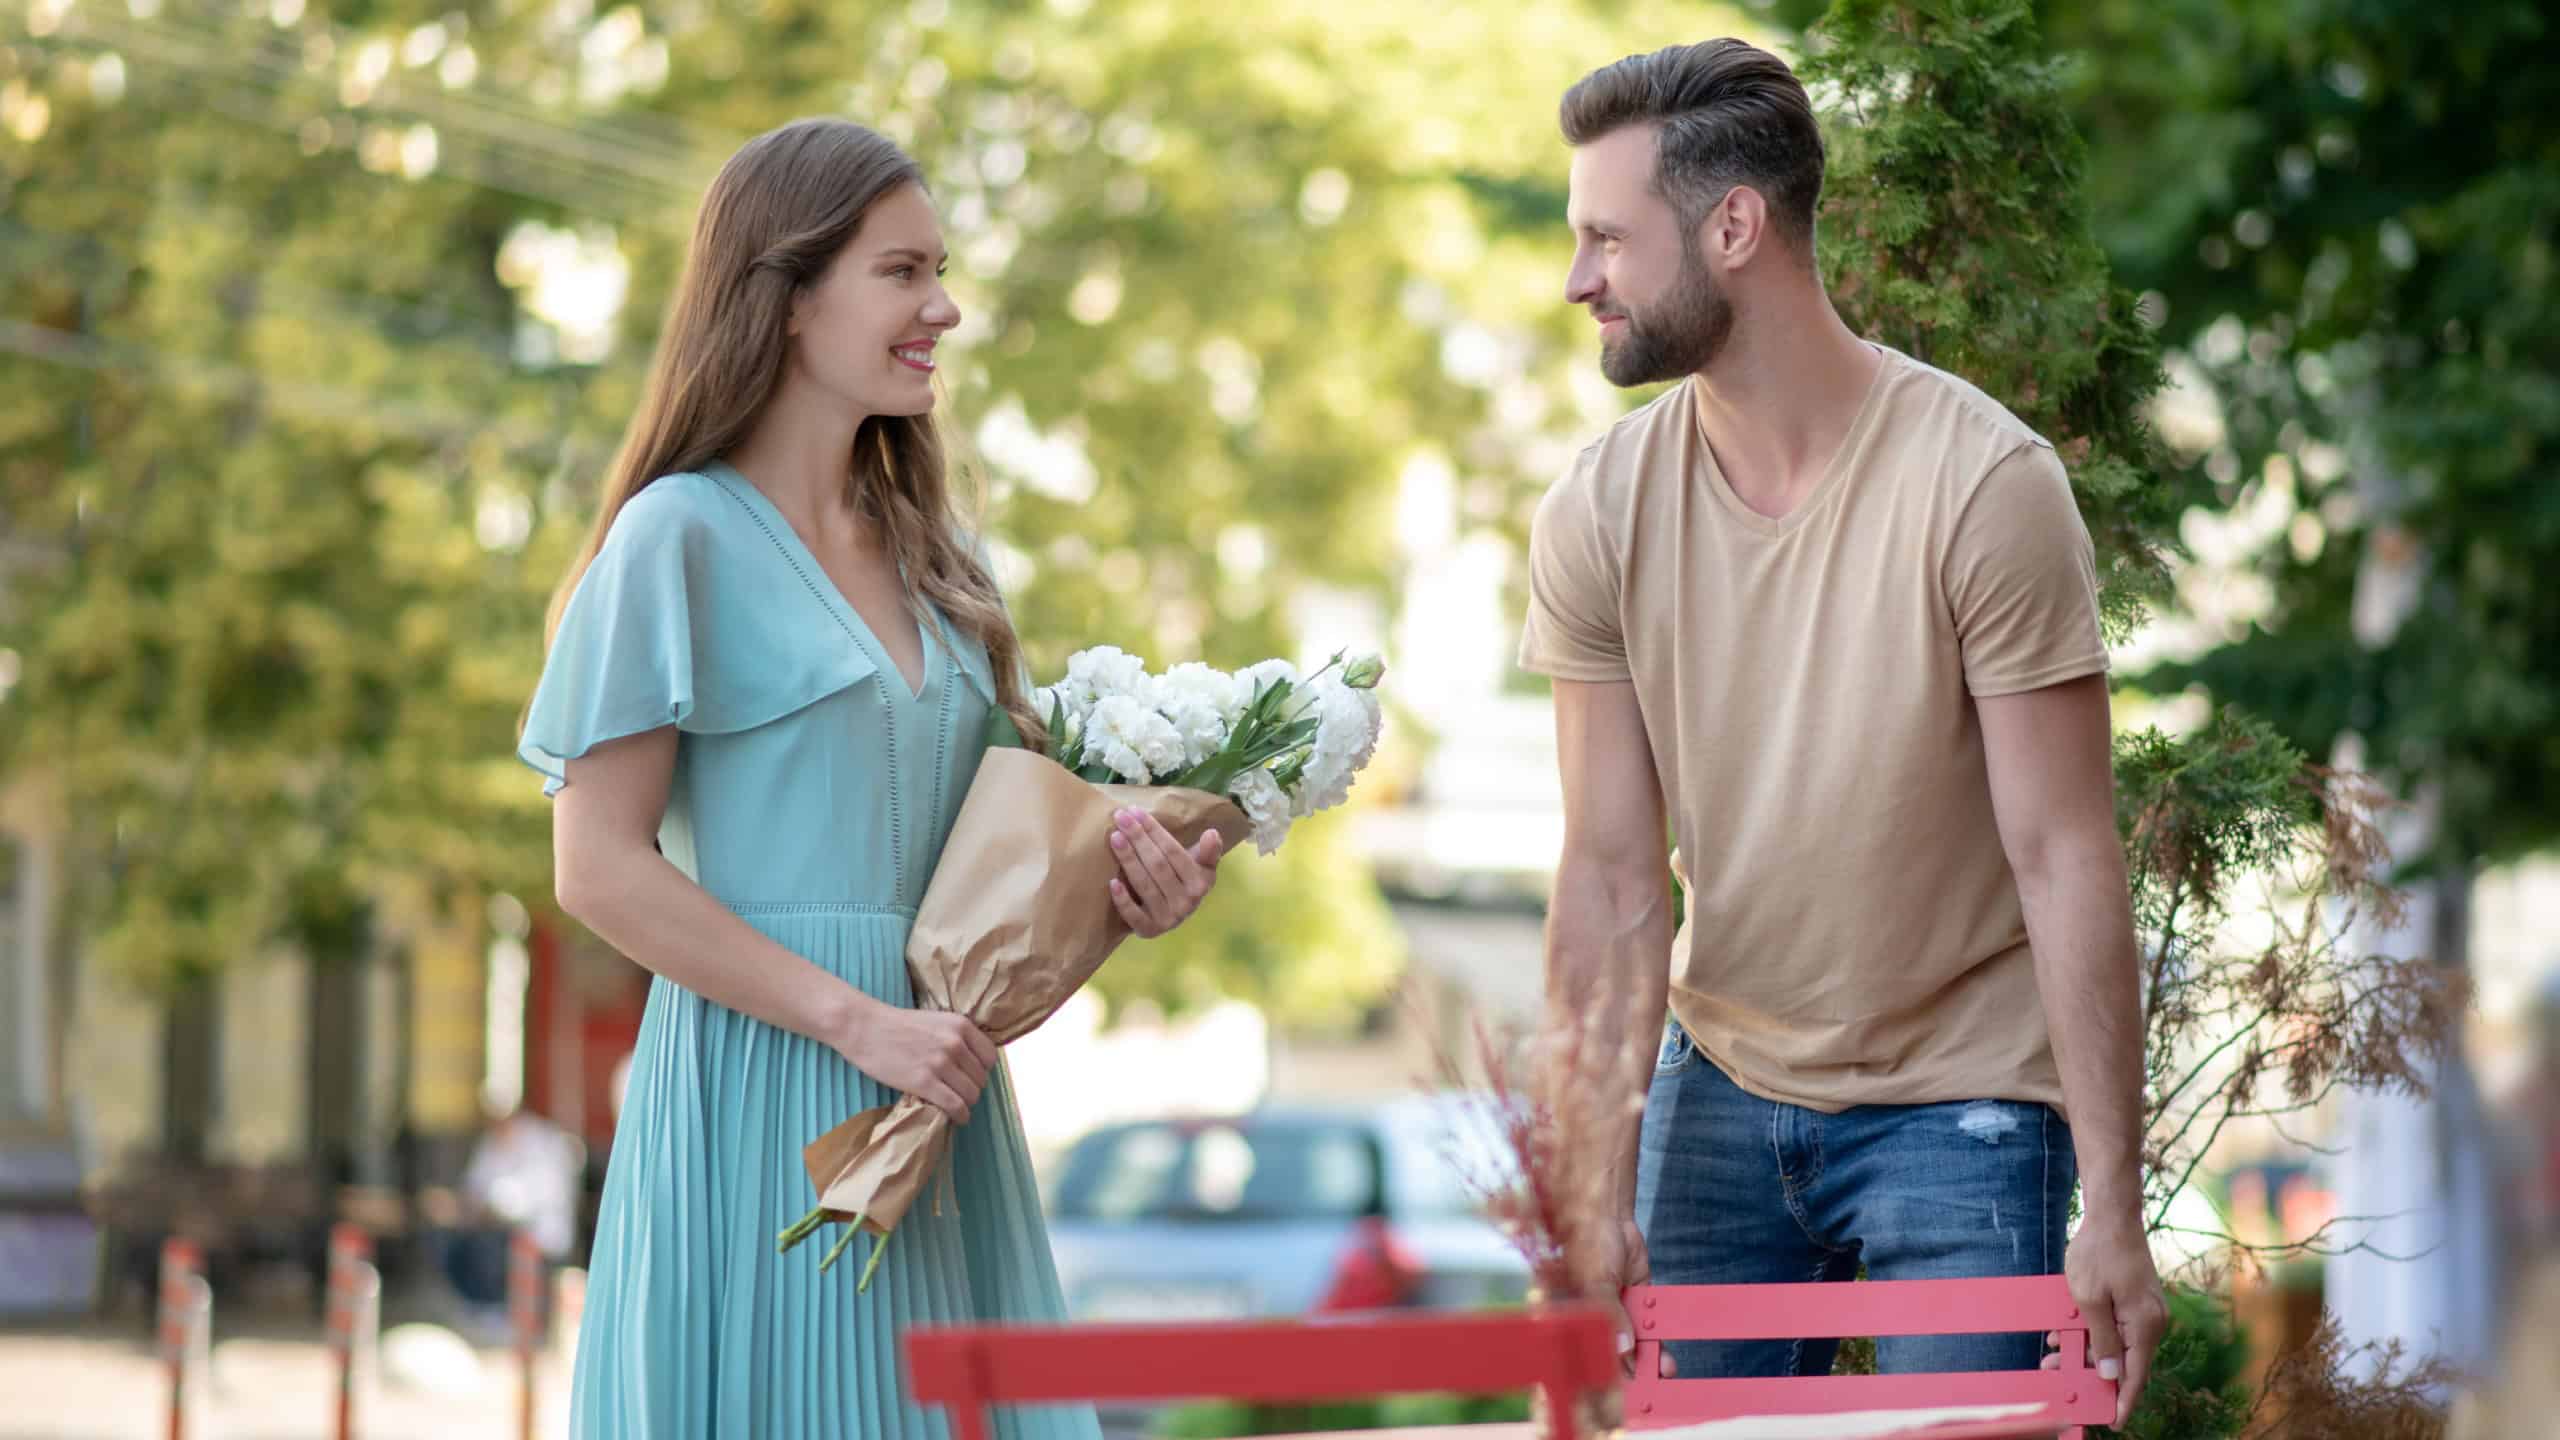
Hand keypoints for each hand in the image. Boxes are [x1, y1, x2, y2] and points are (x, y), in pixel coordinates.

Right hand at [839, 1001, 998, 1125]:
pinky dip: (960, 1116)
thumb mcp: (936, 1021)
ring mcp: (940, 1063)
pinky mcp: (924, 1082)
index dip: (982, 1070)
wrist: (864, 1027)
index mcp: (961, 1025)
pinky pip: (955, 1105)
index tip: (971, 1077)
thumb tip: (973, 1063)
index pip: (990, 1057)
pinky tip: (958, 1118)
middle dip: (972, 1088)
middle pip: (981, 1078)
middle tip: (959, 1093)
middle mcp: (955, 1043)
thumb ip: (956, 1037)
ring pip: (971, 1094)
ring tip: (957, 1106)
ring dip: (966, 1104)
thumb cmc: (896, 1025)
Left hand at [1106, 807, 1223, 937]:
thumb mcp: (1202, 866)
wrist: (1174, 915)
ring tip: (1115, 838)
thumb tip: (1212, 833)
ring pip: (1144, 885)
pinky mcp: (1148, 931)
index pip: (1173, 852)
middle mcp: (1186, 902)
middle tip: (1120, 817)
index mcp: (1200, 882)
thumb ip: (1208, 851)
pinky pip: (1134, 915)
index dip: (1154, 831)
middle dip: (1138, 839)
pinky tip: (1112, 882)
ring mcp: (1167, 919)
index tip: (1136, 812)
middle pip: (1157, 865)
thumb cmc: (1185, 882)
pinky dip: (1123, 900)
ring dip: (1128, 860)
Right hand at [1589, 1216, 1675, 1378]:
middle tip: (1645, 1389)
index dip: (1597, 1375)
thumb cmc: (1587, 1242)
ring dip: (1646, 1362)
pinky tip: (1667, 1359)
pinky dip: (1657, 1344)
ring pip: (1630, 1347)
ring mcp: (1613, 1313)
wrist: (1608, 1215)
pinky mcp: (1634, 1304)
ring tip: (1662, 1374)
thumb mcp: (1595, 1279)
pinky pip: (1646, 1330)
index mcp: (1568, 1318)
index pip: (1582, 1354)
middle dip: (1627, 1373)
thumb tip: (1623, 1348)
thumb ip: (1609, 1314)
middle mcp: (1590, 1321)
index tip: (1615, 1394)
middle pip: (1608, 1355)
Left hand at [2045, 1204, 2165, 1425]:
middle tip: (2058, 1378)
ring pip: (2115, 1343)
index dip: (2124, 1401)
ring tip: (2052, 1356)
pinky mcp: (2134, 1301)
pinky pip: (2114, 1326)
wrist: (2111, 1215)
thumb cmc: (2099, 1253)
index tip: (2113, 1421)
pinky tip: (2064, 1334)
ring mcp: (2143, 1311)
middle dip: (2091, 1372)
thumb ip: (2103, 1340)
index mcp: (2144, 1326)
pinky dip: (2091, 1332)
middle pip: (2123, 1361)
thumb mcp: (2090, 1300)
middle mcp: (2150, 1322)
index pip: (2136, 1375)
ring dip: (2086, 1351)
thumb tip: (2113, 1374)